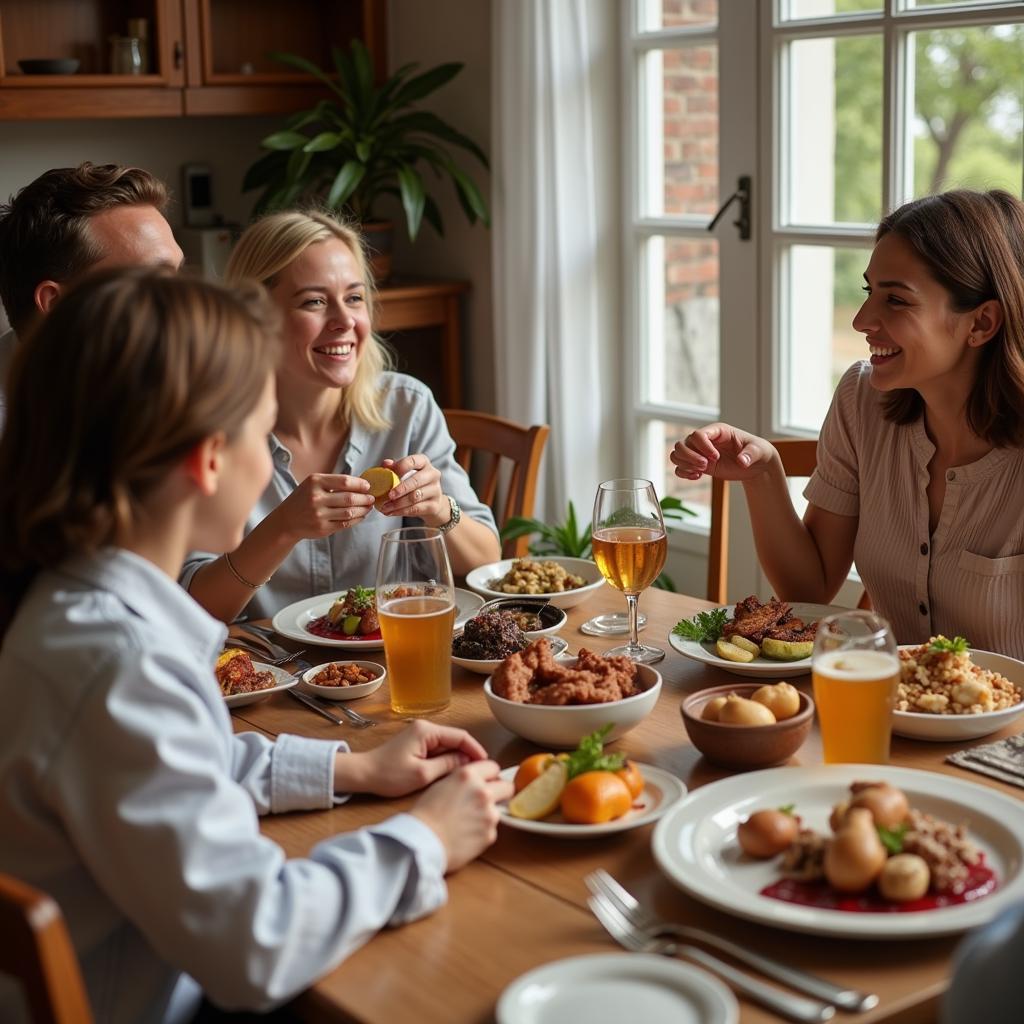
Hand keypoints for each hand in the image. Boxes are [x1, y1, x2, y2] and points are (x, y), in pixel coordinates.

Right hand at [272, 473, 374, 541]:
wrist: (287, 520)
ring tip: (368, 507)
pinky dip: (357, 519)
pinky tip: (361, 516)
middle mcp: (316, 498)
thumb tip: (361, 484)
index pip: (344, 481)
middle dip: (365, 498)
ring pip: (349, 512)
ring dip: (363, 510)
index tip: (368, 486)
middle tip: (372, 498)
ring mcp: (319, 515)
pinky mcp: (322, 528)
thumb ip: (334, 482)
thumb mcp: (313, 484)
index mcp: (315, 482)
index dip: (360, 484)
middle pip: (349, 498)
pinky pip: (345, 524)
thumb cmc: (304, 499)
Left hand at [336, 719, 487, 797]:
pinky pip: (438, 748)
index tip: (487, 764)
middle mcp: (425, 727)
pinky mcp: (416, 742)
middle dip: (469, 754)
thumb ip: (448, 765)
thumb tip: (469, 763)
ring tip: (470, 774)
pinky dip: (447, 758)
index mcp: (427, 731)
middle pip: (455, 739)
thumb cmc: (389, 775)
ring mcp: (420, 734)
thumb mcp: (422, 774)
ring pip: (448, 744)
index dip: (476, 750)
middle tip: (481, 772)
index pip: (461, 736)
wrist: (363, 774)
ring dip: (459, 757)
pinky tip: (453, 771)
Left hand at [377, 455, 446, 523]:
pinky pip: (416, 509)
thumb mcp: (405, 473)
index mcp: (424, 462)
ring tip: (385, 507)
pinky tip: (392, 512)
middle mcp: (432, 474)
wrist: (432, 502)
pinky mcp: (434, 506)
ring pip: (415, 497)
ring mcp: (436, 490)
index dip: (400, 467)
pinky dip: (401, 511)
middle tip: (388, 495)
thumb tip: (386, 463)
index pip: (413, 461)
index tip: (387, 475)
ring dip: (398, 503)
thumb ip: (394, 467)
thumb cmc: (414, 484)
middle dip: (400, 489)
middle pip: (416, 481)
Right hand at [410, 759, 512, 872]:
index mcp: (468, 776)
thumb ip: (463, 780)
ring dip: (488, 814)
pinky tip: (466, 835)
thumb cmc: (425, 814)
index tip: (487, 781)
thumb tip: (474, 782)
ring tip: (468, 822)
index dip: (489, 775)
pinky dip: (482, 832)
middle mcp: (483, 792)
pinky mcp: (490, 834)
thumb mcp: (441, 784)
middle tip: (487, 800)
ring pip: (498, 810)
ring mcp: (489, 814)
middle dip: (500, 792)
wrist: (422, 841)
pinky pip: (491, 830)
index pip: (493, 767)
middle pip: (507, 787)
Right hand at [670, 423, 778, 482]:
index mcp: (718, 431)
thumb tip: (742, 461)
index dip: (703, 447)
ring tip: (700, 471)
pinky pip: (679, 467)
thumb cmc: (758, 452)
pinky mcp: (698, 465)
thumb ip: (750, 454)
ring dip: (685, 464)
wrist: (756, 465)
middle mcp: (705, 440)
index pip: (698, 434)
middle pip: (682, 443)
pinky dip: (683, 473)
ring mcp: (700, 453)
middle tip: (705, 466)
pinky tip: (697, 477)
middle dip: (690, 457)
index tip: (716, 457)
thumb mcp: (759, 451)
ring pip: (677, 454)